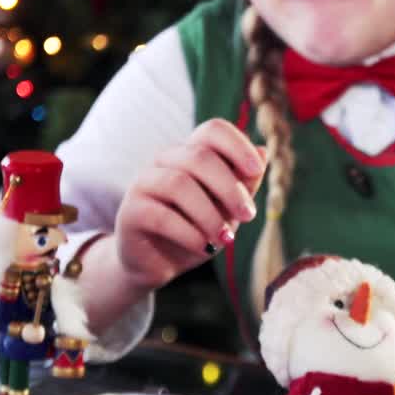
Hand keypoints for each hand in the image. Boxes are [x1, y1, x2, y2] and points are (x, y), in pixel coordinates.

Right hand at [113, 119, 266, 295]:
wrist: (160, 264)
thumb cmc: (197, 230)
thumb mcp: (228, 209)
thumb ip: (244, 184)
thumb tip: (263, 152)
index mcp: (191, 152)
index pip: (212, 130)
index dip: (237, 144)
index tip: (256, 170)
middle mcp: (165, 160)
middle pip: (199, 156)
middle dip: (230, 187)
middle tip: (248, 215)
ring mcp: (144, 183)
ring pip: (179, 184)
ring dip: (209, 214)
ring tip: (225, 239)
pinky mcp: (131, 211)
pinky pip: (161, 215)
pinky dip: (189, 232)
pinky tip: (203, 246)